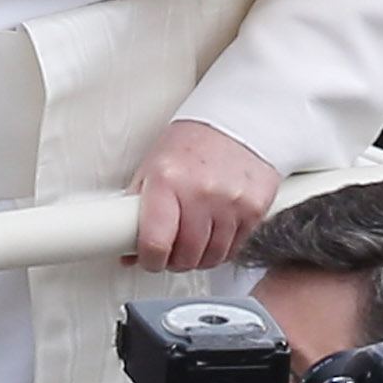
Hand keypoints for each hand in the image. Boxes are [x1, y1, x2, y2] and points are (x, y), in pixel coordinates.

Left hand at [128, 120, 279, 271]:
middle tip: (170, 251)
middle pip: (185, 255)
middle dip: (174, 260)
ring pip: (212, 257)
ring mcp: (231, 202)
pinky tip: (214, 233)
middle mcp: (200, 192)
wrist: (238, 121)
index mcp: (167, 180)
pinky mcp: (255, 208)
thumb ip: (138, 209)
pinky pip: (236, 248)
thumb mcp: (153, 167)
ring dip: (199, 257)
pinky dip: (222, 248)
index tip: (148, 260)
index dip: (149, 260)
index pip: (155, 242)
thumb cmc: (193, 142)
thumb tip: (127, 249)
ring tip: (191, 241)